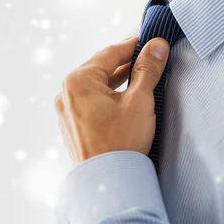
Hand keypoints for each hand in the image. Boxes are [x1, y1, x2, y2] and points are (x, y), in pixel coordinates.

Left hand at [54, 35, 169, 163]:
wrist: (110, 183)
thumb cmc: (123, 141)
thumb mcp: (140, 100)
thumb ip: (148, 69)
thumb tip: (157, 45)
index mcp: (78, 81)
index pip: (110, 53)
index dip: (133, 45)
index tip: (150, 41)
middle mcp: (65, 94)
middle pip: (100, 69)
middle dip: (125, 63)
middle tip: (148, 57)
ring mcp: (66, 112)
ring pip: (96, 87)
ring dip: (117, 81)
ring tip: (139, 78)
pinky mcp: (72, 128)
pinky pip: (91, 103)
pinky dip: (108, 97)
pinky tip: (123, 100)